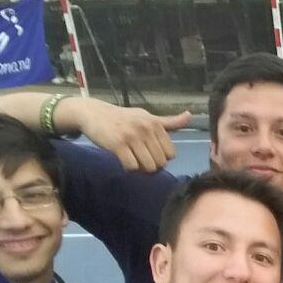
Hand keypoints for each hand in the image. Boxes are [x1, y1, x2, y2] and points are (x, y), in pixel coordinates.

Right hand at [69, 98, 190, 172]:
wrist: (93, 113)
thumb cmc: (123, 118)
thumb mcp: (147, 117)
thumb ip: (169, 122)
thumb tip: (189, 116)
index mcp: (155, 123)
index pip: (171, 154)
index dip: (161, 158)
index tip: (150, 153)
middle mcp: (146, 128)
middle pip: (160, 163)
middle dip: (151, 166)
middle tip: (140, 158)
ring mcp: (132, 136)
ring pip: (148, 167)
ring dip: (140, 169)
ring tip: (132, 159)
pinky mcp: (118, 144)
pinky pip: (132, 167)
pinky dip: (128, 168)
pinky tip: (123, 159)